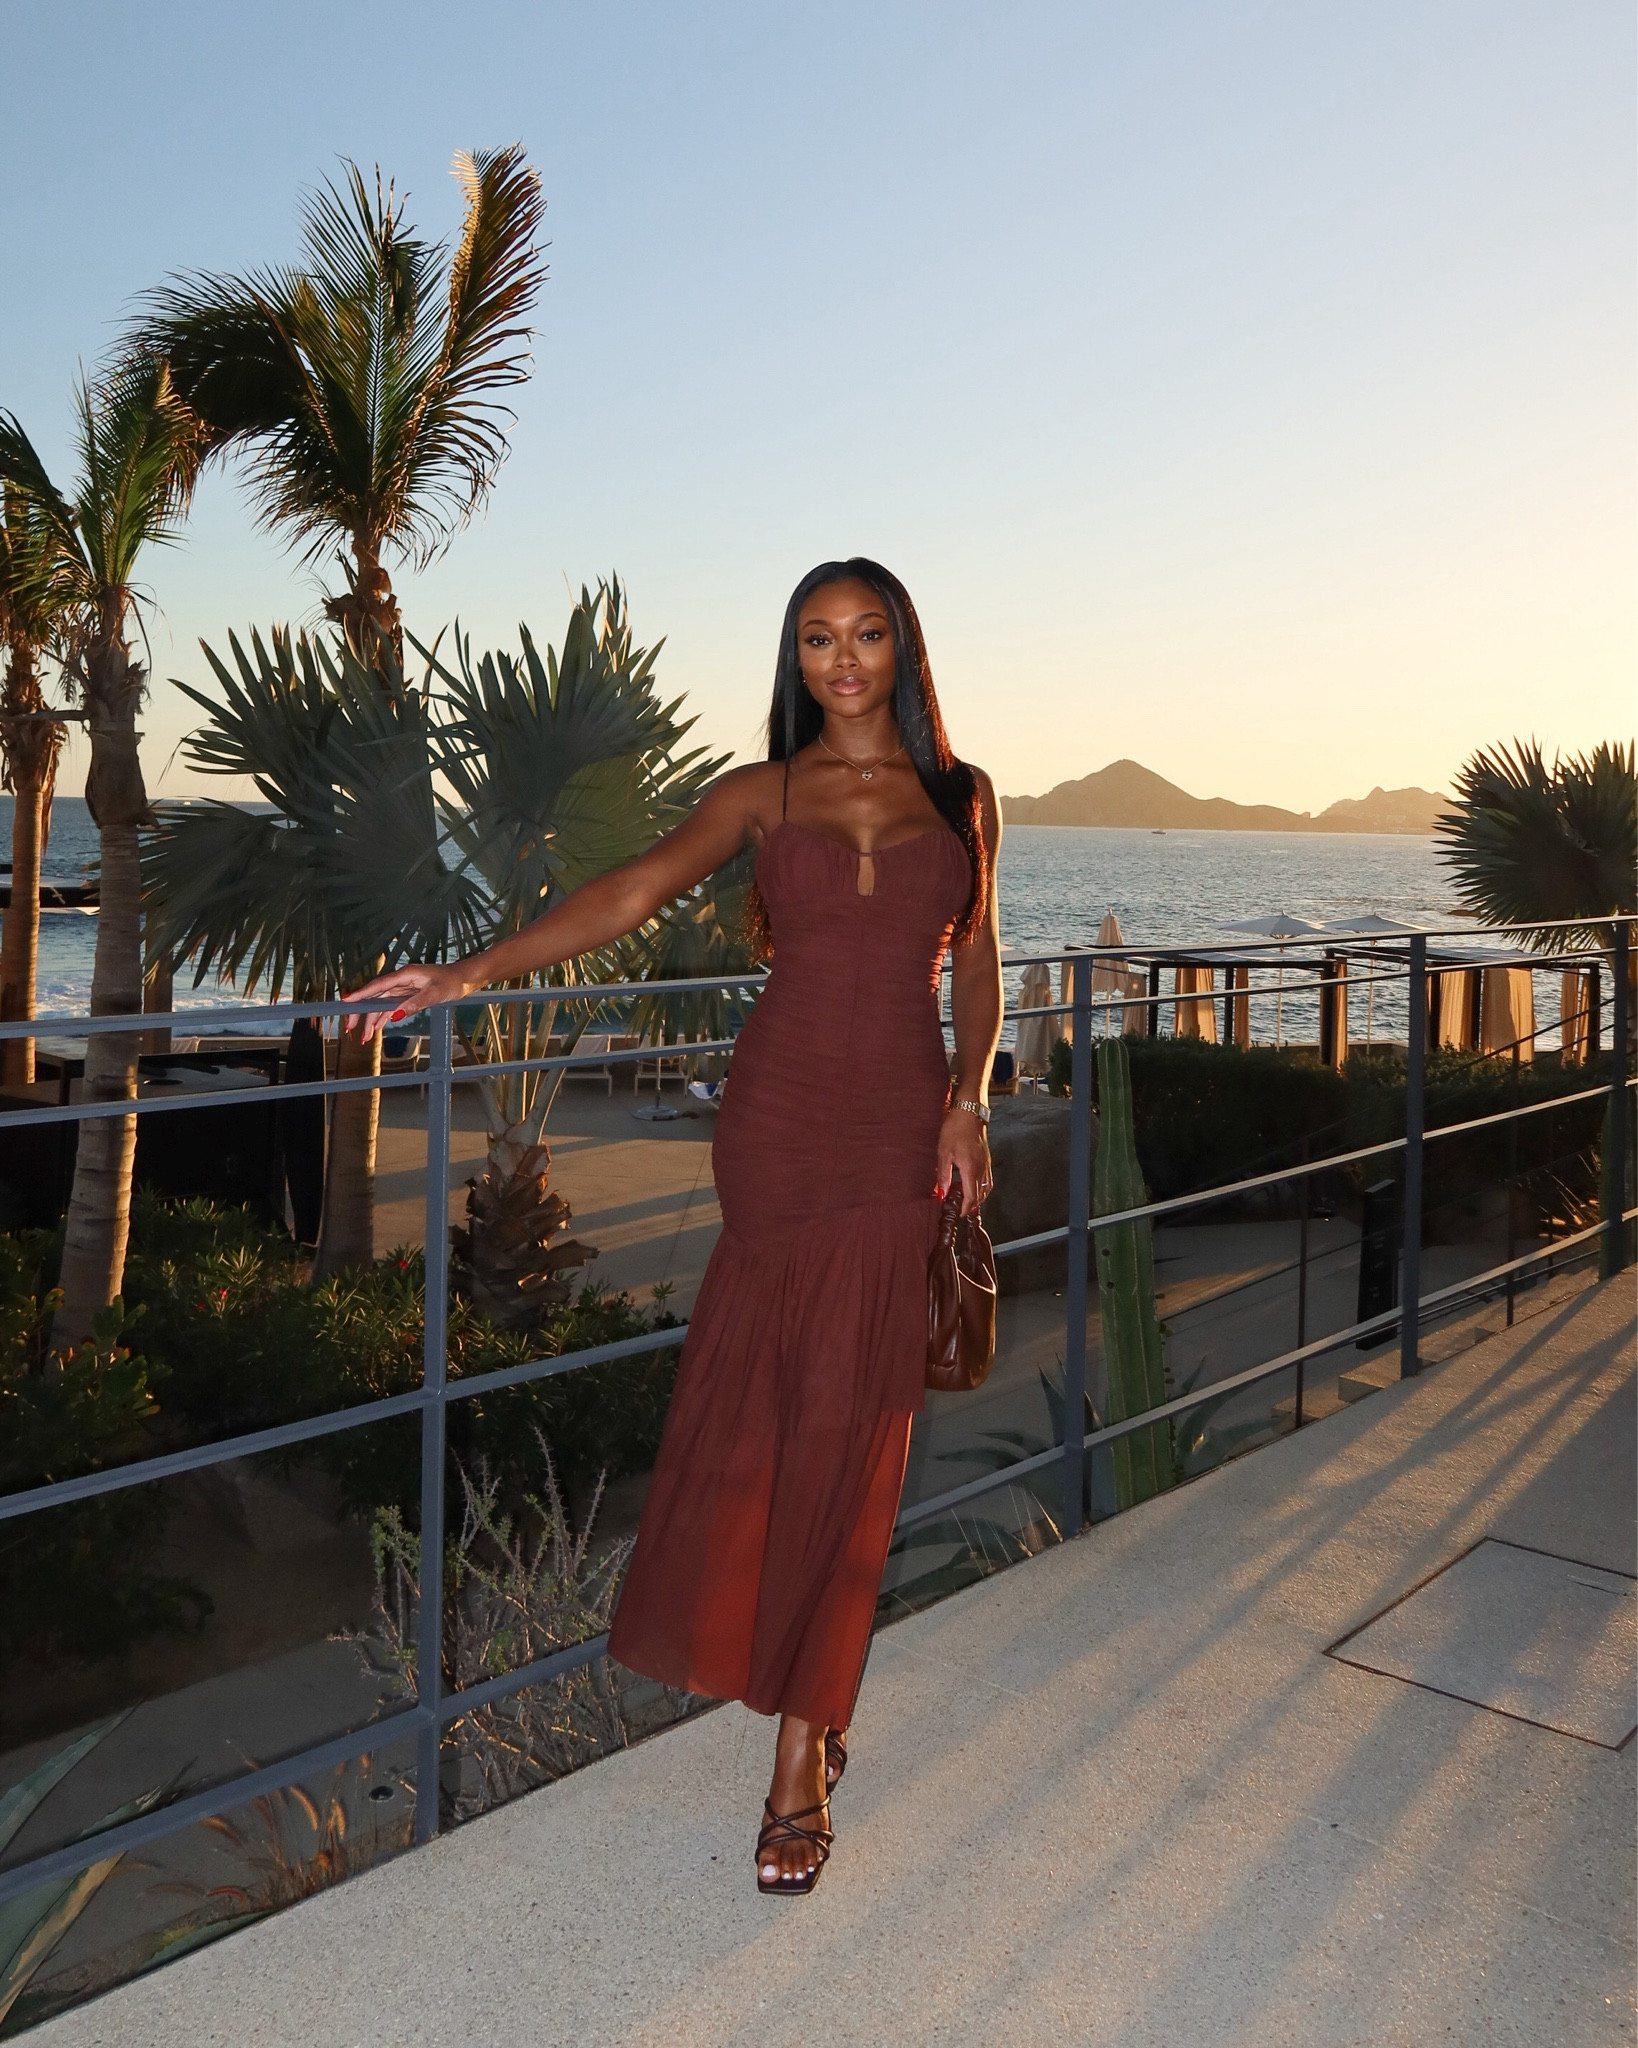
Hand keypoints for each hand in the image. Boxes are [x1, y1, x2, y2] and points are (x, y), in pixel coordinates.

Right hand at [345, 961, 472, 1043]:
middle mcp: (401, 979)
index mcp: (405, 975)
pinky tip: (376, 1027)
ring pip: (382, 1003)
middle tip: (350, 1028)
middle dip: (361, 1012)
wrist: (464, 978)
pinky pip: (391, 1005)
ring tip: (364, 1037)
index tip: (345, 1002)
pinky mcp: (408, 993)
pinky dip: (383, 1016)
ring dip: (372, 1018)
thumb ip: (413, 1005)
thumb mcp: (434, 994)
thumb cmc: (451, 982)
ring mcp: (404, 987)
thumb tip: (394, 1016)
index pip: (378, 986)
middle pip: (375, 996)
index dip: (360, 994)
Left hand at [936, 1106, 992, 1215]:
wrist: (969, 1112)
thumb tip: (942, 1194)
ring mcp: (986, 1163)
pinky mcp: (987, 1158)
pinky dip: (983, 1188)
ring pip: (986, 1189)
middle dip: (971, 1205)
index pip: (971, 1196)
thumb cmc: (955, 1129)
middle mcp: (981, 1168)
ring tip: (966, 1201)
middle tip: (959, 1209)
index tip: (958, 1213)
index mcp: (970, 1168)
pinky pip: (988, 1180)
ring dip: (978, 1198)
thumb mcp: (944, 1153)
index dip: (965, 1208)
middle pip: (980, 1195)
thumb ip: (943, 1176)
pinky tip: (974, 1186)